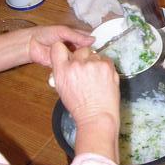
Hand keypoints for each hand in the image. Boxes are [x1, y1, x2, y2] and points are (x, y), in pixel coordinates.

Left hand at [29, 25, 93, 66]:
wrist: (31, 44)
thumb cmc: (45, 33)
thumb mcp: (63, 31)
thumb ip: (77, 36)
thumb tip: (93, 40)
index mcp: (76, 36)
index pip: (90, 40)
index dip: (97, 45)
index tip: (105, 51)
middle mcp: (75, 46)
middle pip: (87, 52)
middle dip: (91, 56)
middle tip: (98, 62)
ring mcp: (70, 56)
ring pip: (80, 61)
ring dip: (83, 64)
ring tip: (91, 68)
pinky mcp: (64, 65)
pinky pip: (71, 68)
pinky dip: (75, 69)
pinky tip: (81, 72)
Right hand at [50, 43, 120, 160]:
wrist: (97, 117)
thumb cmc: (80, 107)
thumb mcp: (62, 88)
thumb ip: (63, 72)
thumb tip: (68, 60)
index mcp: (62, 71)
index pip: (57, 48)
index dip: (63, 50)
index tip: (68, 54)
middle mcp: (76, 65)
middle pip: (79, 50)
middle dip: (83, 59)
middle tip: (87, 72)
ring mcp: (92, 64)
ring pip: (94, 54)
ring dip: (95, 63)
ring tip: (96, 79)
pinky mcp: (107, 65)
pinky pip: (105, 59)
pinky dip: (105, 66)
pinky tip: (103, 79)